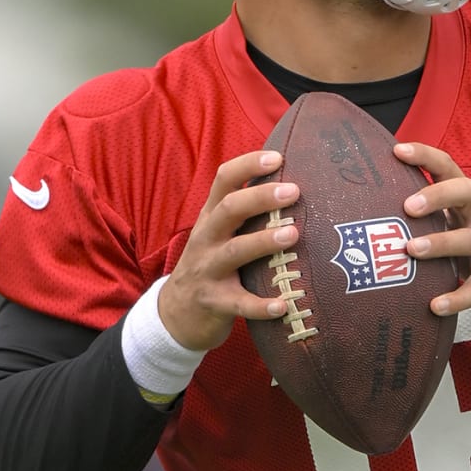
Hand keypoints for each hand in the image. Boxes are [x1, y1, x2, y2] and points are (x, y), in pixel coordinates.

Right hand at [156, 150, 298, 352]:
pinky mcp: (215, 303)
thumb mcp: (217, 233)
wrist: (177, 312)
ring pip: (234, 252)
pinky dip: (260, 305)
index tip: (278, 157)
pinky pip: (239, 304)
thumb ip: (243, 212)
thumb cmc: (211, 264)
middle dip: (260, 197)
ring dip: (264, 242)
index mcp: (210, 217)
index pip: (224, 180)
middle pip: (229, 210)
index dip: (249, 165)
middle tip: (294, 190)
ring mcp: (208, 271)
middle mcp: (206, 239)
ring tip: (293, 235)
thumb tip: (288, 182)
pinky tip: (283, 305)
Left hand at [395, 142, 470, 363]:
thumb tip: (380, 205)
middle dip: (437, 194)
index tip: (397, 150)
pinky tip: (435, 305)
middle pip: (467, 193)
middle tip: (407, 207)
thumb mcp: (463, 226)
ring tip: (411, 250)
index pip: (450, 169)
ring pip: (469, 241)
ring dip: (440, 243)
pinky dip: (456, 297)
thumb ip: (435, 214)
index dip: (426, 156)